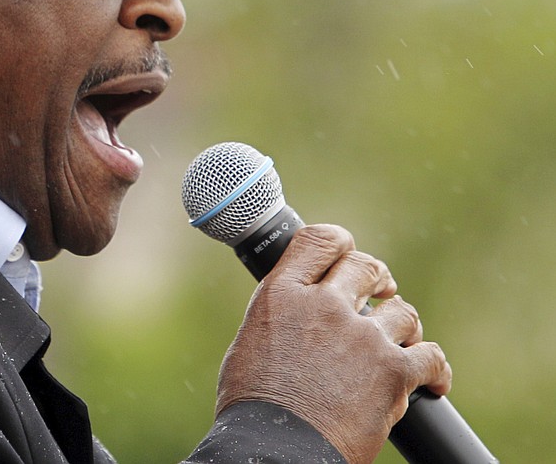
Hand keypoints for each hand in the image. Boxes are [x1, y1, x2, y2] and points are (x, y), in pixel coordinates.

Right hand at [215, 224, 452, 463]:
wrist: (276, 448)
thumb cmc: (255, 407)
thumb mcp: (249, 342)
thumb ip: (281, 315)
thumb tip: (297, 312)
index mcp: (282, 294)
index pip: (318, 241)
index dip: (340, 243)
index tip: (347, 254)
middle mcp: (323, 304)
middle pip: (366, 267)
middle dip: (377, 279)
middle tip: (381, 293)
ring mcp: (361, 336)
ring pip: (402, 312)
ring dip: (402, 326)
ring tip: (398, 343)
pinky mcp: (392, 371)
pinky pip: (431, 357)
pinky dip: (434, 369)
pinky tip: (432, 381)